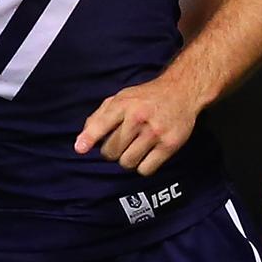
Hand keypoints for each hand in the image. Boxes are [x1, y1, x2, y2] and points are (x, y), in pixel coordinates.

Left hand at [74, 77, 197, 175]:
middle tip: (119, 144)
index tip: (80, 149)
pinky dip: (142, 167)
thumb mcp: (120, 98)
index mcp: (124, 104)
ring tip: (133, 148)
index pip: (102, 123)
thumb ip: (99, 117)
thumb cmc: (145, 98)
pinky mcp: (169, 145)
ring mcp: (155, 132)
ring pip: (127, 162)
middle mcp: (138, 117)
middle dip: (111, 152)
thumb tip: (81, 142)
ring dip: (126, 160)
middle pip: (112, 150)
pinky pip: (146, 170)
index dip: (89, 138)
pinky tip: (146, 155)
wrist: (181, 92)